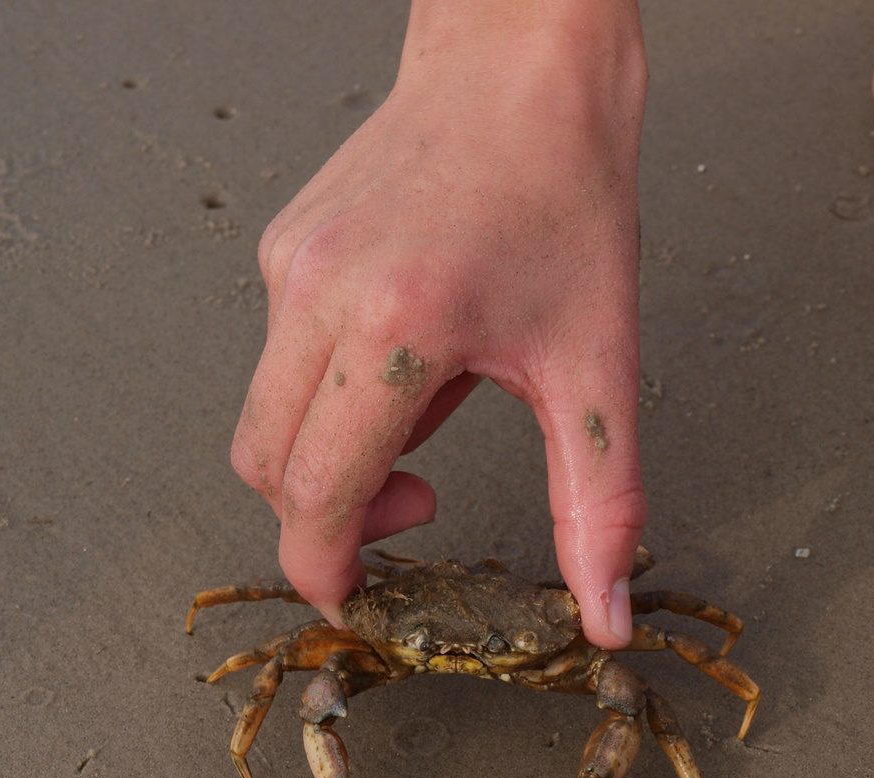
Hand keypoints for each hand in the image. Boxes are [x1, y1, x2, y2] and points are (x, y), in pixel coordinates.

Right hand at [231, 0, 648, 646]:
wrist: (522, 67)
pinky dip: (336, 385)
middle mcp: (320, 292)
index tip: (357, 593)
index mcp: (397, 326)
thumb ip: (600, 503)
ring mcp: (288, 264)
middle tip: (416, 504)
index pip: (316, 493)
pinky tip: (409, 343)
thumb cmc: (565, 196)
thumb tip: (604, 615)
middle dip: (329, 517)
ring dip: (340, 445)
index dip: (327, 565)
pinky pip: (283, 356)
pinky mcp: (280, 246)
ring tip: (433, 394)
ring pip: (272, 415)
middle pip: (269, 467)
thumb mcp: (599, 363)